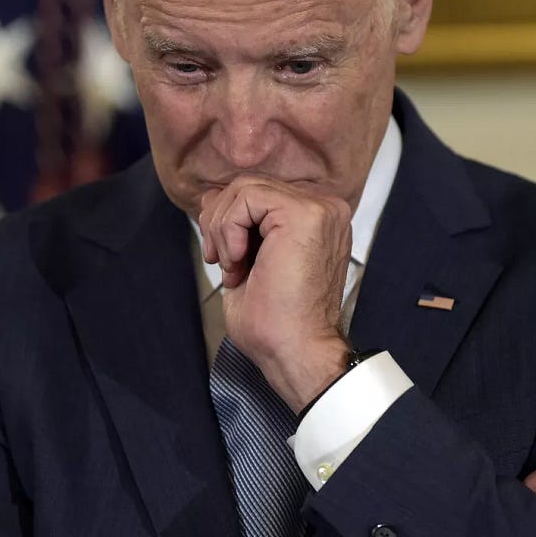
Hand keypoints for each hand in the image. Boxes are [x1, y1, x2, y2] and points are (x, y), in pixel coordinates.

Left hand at [198, 175, 352, 411]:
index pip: (257, 193)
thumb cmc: (275, 321)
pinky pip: (247, 197)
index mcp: (315, 220)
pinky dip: (229, 229)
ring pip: (245, 188)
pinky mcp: (306, 214)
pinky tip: (240, 261)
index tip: (226, 261)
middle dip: (219, 223)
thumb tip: (210, 196)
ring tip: (233, 267)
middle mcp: (324, 209)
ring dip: (223, 229)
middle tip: (222, 264)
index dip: (227, 221)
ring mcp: (319, 209)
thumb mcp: (246, 259)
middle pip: (248, 185)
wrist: (295, 351)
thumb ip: (236, 224)